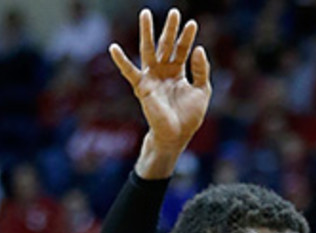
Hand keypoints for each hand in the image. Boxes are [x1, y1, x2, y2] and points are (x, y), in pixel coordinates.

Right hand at [110, 8, 210, 153]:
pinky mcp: (142, 87)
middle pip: (166, 45)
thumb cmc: (189, 117)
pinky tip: (113, 48)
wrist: (176, 136)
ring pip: (149, 51)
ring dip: (147, 33)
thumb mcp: (202, 91)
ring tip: (145, 14)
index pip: (182, 50)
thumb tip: (198, 48)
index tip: (192, 23)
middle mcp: (164, 72)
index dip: (187, 37)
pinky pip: (130, 72)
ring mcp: (152, 78)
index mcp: (178, 72)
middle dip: (170, 29)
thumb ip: (201, 70)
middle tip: (174, 12)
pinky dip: (121, 60)